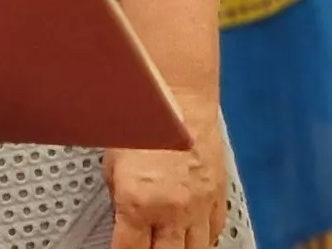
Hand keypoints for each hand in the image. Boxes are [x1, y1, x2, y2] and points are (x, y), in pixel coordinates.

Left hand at [105, 131, 225, 248]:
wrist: (181, 98)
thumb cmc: (145, 121)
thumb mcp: (114, 164)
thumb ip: (119, 199)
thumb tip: (122, 218)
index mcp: (139, 203)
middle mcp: (172, 210)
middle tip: (145, 247)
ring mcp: (199, 206)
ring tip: (170, 245)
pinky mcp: (217, 196)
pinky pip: (214, 231)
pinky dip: (203, 239)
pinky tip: (192, 237)